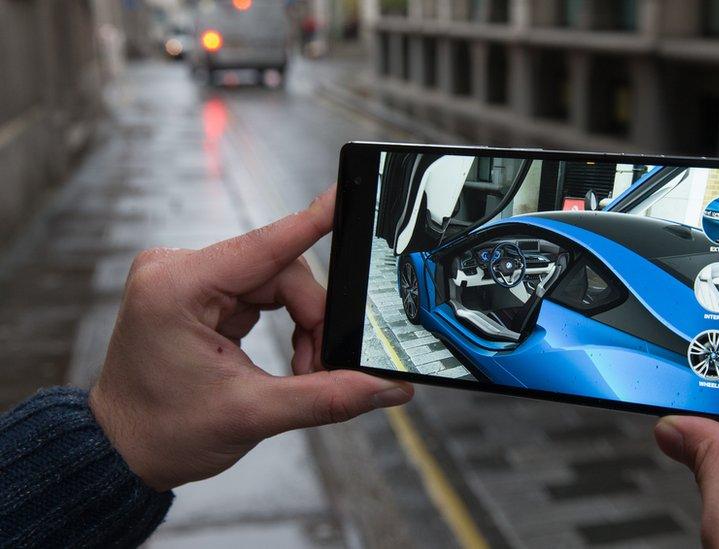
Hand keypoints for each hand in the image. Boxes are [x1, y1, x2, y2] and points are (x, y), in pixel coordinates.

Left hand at [89, 188, 412, 491]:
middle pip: (279, 269)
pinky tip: (289, 356)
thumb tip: (387, 388)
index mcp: (177, 288)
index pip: (264, 245)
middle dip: (310, 317)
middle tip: (320, 366)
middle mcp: (177, 271)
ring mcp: (187, 278)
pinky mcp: (198, 291)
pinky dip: (285, 322)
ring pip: (275, 280)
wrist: (122, 452)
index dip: (313, 222)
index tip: (346, 195)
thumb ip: (327, 397)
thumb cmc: (164, 433)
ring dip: (300, 323)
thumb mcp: (252, 415)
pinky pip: (261, 292)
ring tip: (303, 369)